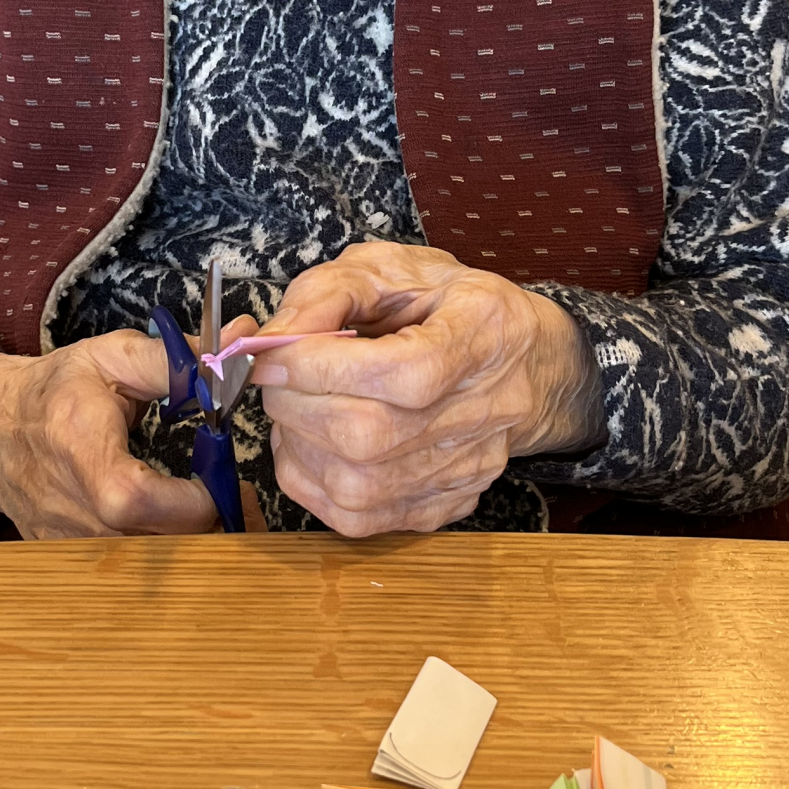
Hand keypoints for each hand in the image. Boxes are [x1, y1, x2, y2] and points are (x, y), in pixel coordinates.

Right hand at [0, 331, 228, 539]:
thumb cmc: (55, 389)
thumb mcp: (111, 357)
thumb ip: (176, 361)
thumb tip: (240, 346)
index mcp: (78, 445)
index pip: (134, 499)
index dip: (189, 499)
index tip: (214, 477)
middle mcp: (67, 502)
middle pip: (150, 542)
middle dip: (202, 522)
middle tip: (220, 490)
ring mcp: (63, 537)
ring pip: (144, 561)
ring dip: (181, 535)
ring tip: (194, 500)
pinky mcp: (65, 555)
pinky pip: (125, 565)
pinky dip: (153, 545)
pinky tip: (162, 516)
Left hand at [251, 243, 596, 537]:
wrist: (520, 358)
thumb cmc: (450, 306)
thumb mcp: (392, 269)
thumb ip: (327, 293)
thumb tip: (267, 339)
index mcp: (484, 332)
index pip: (403, 373)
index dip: (321, 368)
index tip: (270, 355)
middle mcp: (488, 410)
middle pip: (370, 436)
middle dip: (294, 405)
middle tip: (275, 377)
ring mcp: (469, 468)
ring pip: (356, 486)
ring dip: (297, 445)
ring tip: (296, 405)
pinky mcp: (446, 505)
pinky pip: (358, 519)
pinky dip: (312, 481)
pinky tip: (313, 443)